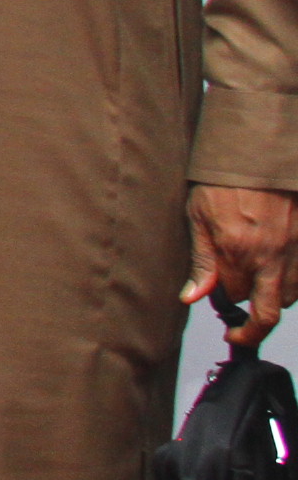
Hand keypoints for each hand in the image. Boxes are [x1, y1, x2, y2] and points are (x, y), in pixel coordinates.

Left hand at [185, 185, 297, 345]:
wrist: (261, 155)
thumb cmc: (224, 181)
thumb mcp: (198, 216)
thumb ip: (200, 261)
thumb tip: (192, 297)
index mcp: (239, 252)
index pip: (232, 298)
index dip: (221, 298)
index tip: (215, 296)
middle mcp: (272, 258)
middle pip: (268, 314)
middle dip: (251, 322)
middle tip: (239, 325)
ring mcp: (296, 252)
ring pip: (290, 297)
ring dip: (273, 296)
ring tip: (257, 281)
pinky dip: (293, 281)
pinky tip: (277, 268)